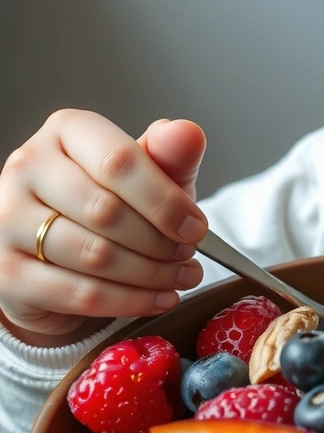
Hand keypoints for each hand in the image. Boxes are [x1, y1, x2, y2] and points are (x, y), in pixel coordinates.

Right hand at [0, 110, 207, 340]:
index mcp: (66, 131)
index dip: (165, 201)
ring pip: (94, 255)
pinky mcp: (6, 274)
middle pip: (106, 211)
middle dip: (160, 241)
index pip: (119, 162)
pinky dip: (131, 300)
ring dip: (150, 273)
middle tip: (189, 254)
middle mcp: (26, 168)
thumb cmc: (114, 200)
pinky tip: (160, 299)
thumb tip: (187, 133)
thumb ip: (171, 156)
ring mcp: (7, 221)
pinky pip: (80, 294)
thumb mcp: (151, 174)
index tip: (197, 227)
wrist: (61, 250)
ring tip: (183, 276)